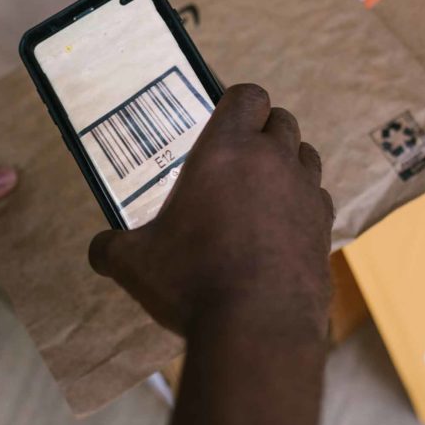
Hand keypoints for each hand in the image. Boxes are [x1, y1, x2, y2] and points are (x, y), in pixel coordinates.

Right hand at [89, 84, 334, 337]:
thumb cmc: (192, 282)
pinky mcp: (325, 228)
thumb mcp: (134, 263)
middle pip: (282, 120)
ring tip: (259, 191)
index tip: (222, 123)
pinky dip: (302, 203)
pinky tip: (279, 229)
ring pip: (306, 155)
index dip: (237, 103)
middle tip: (237, 159)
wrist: (258, 329)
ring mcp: (306, 194)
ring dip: (287, 162)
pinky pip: (318, 198)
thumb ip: (111, 247)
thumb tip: (99, 250)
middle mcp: (273, 161)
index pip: (248, 95)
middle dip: (262, 130)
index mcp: (227, 149)